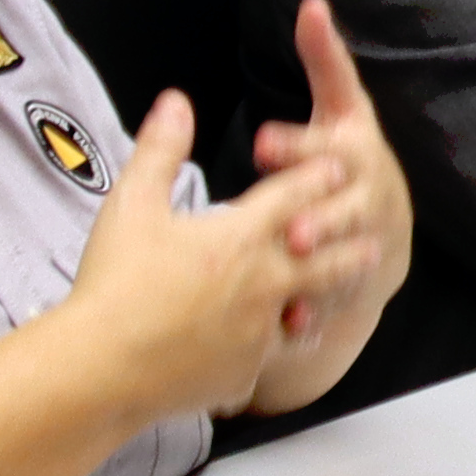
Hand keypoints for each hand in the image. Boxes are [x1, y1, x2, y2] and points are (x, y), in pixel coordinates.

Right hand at [44, 95, 323, 422]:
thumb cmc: (114, 283)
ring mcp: (259, 332)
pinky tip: (273, 349)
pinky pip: (266, 358)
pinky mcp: (244, 373)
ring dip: (324, 298)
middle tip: (372, 239)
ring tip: (341, 294)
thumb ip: (160, 150)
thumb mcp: (131, 205)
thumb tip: (176, 102)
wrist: (104, 368)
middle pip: (322, 257)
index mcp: (242, 236)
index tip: (338, 167)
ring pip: (304, 311)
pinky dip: (270, 350)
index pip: (294, 197)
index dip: (316, 178)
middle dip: (346, 243)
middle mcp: (265, 282)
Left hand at [238, 0, 414, 361]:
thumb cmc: (346, 162)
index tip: (260, 142)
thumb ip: (325, 61)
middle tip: (291, 224)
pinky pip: (335, 298)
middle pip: (346, 206)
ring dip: (324, 263)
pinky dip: (314, 311)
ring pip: (346, 256)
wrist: (384, 235)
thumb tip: (312, 1)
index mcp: (355, 152)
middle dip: (321, 213)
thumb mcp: (342, 110)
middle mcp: (365, 197)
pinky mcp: (353, 283)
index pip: (330, 143)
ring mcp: (364, 243)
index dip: (298, 145)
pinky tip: (291, 319)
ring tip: (293, 266)